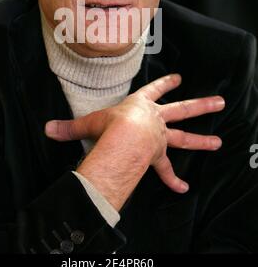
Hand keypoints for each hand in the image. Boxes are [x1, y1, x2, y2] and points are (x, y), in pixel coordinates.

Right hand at [46, 74, 224, 208]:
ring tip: (218, 143)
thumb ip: (69, 126)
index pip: (154, 89)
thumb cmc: (110, 126)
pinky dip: (174, 180)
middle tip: (220, 102)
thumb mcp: (89, 122)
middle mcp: (154, 119)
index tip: (179, 78)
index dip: (166, 83)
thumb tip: (46, 127)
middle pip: (182, 111)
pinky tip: (184, 188)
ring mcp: (160, 137)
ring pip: (184, 138)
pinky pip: (167, 170)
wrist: (125, 138)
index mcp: (140, 105)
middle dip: (201, 106)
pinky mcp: (158, 156)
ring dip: (202, 140)